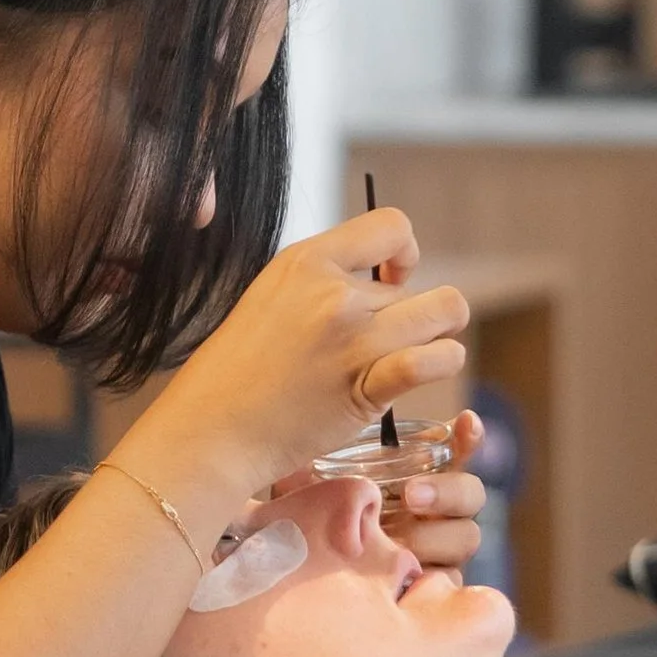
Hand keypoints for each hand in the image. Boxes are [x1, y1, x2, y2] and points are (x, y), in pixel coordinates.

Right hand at [138, 204, 470, 503]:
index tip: (389, 282)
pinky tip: (417, 375)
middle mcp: (334, 291)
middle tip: (384, 344)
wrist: (211, 431)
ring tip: (410, 358)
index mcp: (306, 260)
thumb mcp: (271, 298)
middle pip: (419, 286)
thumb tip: (380, 279)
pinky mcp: (368, 386)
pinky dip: (442, 363)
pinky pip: (439, 358)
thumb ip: (322, 280)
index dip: (404, 254)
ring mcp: (354, 338)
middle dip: (410, 315)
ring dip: (438, 336)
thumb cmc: (234, 372)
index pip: (393, 226)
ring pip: (445, 312)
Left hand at [268, 409, 485, 572]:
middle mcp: (441, 510)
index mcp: (422, 478)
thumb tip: (306, 461)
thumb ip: (320, 473)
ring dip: (434, 536)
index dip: (466, 436)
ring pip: (465, 538)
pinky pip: (450, 581)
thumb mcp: (318, 494)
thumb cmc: (322, 525)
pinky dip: (433, 577)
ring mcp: (444, 548)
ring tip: (398, 543)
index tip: (464, 419)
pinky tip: (413, 577)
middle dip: (446, 492)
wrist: (318, 583)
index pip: (457, 451)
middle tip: (410, 495)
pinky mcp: (437, 584)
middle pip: (471, 495)